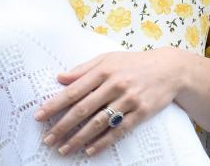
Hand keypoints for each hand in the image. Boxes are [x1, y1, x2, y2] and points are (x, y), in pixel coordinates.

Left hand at [34, 48, 190, 157]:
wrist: (170, 68)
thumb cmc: (134, 63)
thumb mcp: (109, 59)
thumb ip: (83, 69)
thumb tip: (60, 77)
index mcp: (104, 70)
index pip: (74, 90)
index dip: (55, 104)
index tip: (39, 116)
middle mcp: (115, 84)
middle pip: (83, 109)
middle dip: (63, 126)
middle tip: (48, 140)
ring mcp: (129, 99)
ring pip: (99, 123)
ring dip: (79, 138)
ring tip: (64, 149)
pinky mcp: (142, 112)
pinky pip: (119, 130)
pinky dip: (103, 141)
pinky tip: (90, 150)